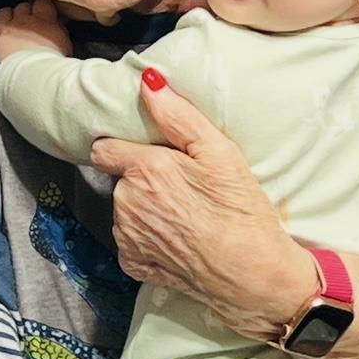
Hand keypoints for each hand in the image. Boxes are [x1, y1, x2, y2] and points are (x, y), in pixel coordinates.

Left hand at [0, 0, 71, 62]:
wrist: (35, 76)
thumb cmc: (54, 62)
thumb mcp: (65, 42)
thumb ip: (59, 27)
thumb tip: (59, 20)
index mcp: (44, 19)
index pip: (41, 3)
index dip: (41, 6)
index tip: (42, 11)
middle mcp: (24, 21)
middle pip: (22, 7)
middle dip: (24, 12)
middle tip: (28, 21)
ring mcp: (8, 30)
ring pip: (3, 13)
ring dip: (6, 15)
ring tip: (10, 21)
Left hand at [89, 70, 313, 340]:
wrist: (254, 277)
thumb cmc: (241, 210)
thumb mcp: (219, 152)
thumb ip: (178, 115)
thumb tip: (147, 81)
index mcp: (143, 170)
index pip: (105, 149)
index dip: (126, 147)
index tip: (149, 152)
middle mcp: (125, 203)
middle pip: (120, 179)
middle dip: (142, 177)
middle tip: (182, 185)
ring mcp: (127, 238)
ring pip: (124, 209)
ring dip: (143, 207)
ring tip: (183, 213)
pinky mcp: (133, 265)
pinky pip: (131, 239)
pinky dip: (147, 237)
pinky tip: (177, 238)